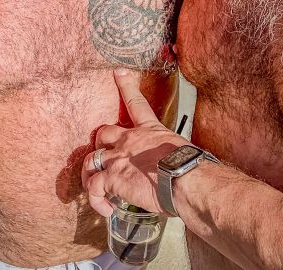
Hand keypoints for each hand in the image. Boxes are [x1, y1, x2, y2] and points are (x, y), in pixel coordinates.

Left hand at [82, 69, 190, 216]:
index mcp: (150, 131)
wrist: (186, 180)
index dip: (126, 86)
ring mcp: (118, 157)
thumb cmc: (192, 170)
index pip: (135, 102)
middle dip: (100, 144)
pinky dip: (97, 201)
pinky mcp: (112, 177)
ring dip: (90, 176)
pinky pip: (94, 188)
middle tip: (102, 159)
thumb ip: (173, 155)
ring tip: (97, 190)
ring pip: (90, 160)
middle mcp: (130, 140)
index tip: (118, 73)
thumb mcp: (182, 152)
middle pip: (103, 133)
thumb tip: (182, 168)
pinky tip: (107, 209)